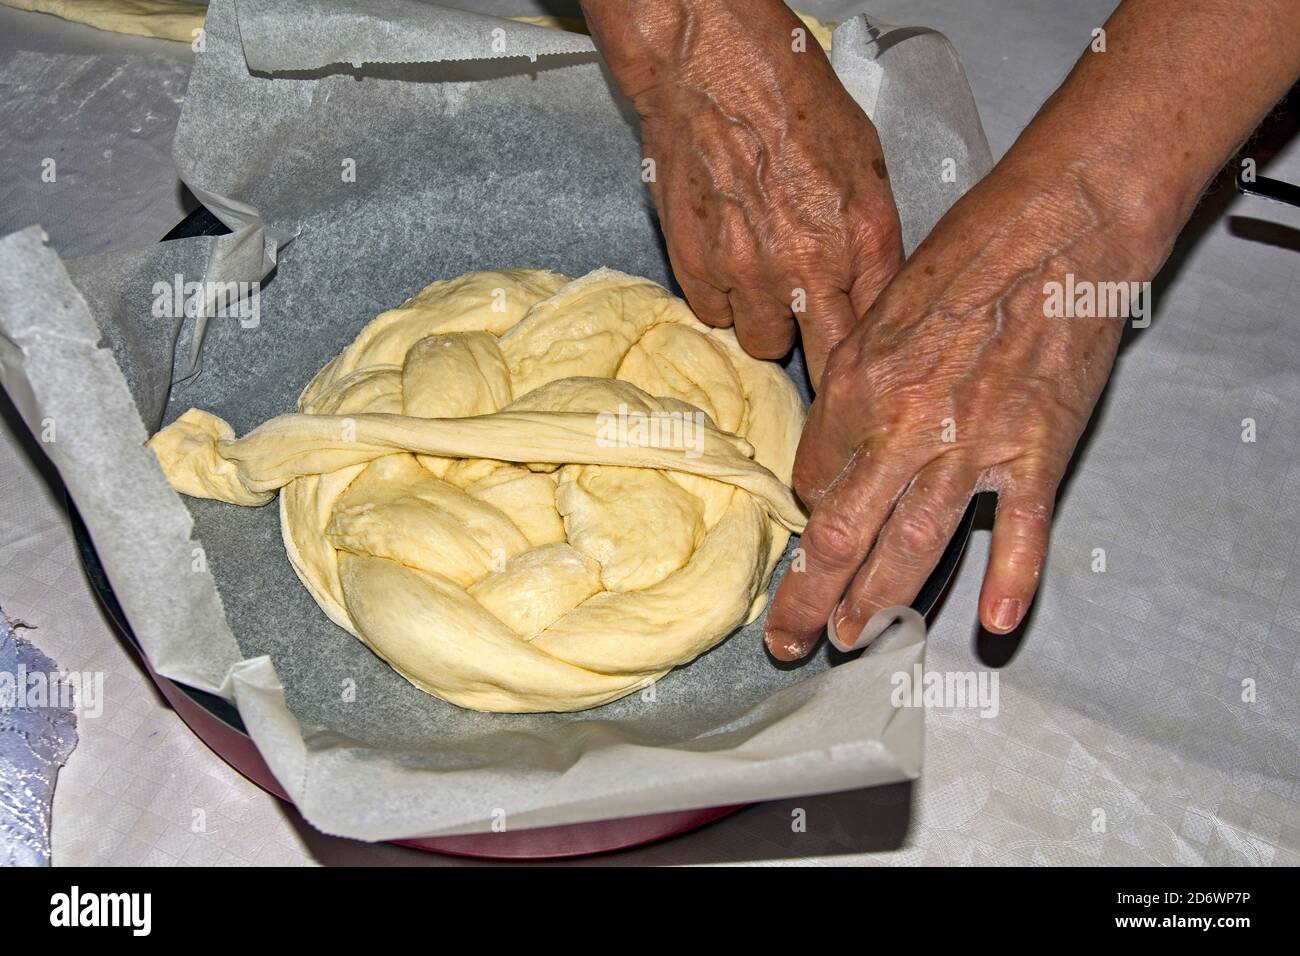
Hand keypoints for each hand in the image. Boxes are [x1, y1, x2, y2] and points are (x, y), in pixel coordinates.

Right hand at [583, 0, 903, 383]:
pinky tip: (733, 264)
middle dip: (826, 355)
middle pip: (824, 363)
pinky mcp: (695, 269)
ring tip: (770, 284)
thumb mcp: (866, 170)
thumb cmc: (795, 105)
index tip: (868, 362)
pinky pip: (715, 316)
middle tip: (821, 336)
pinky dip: (725, 300)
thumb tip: (874, 300)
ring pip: (764, 345)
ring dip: (771, 323)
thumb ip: (873, 246)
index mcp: (859, 241)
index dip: (872, 353)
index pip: (876, 334)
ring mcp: (744, 274)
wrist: (713, 73)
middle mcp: (804, 268)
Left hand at [763, 164, 1158, 657]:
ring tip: (853, 641)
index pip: (815, 478)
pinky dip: (1012, 579)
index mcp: (856, 387)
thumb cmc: (968, 251)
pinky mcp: (1037, 449)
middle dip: (808, 594)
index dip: (811, 510)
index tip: (816, 527)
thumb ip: (858, 377)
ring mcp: (971, 446)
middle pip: (841, 532)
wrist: (1058, 225)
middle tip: (787, 641)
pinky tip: (993, 623)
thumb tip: (838, 434)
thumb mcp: (882, 307)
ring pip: (912, 544)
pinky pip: (1022, 529)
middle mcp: (902, 427)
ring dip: (878, 601)